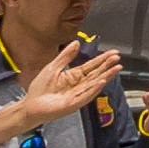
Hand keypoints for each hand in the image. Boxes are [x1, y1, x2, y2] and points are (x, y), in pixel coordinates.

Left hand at [0, 37, 119, 145]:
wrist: (30, 105)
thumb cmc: (40, 89)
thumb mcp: (53, 67)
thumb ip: (65, 56)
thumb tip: (76, 42)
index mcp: (73, 76)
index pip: (91, 66)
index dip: (102, 59)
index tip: (113, 53)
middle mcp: (78, 85)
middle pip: (96, 74)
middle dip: (107, 66)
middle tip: (118, 58)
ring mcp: (78, 95)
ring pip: (95, 84)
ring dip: (106, 76)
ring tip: (116, 68)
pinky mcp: (74, 103)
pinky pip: (86, 95)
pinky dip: (95, 88)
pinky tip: (102, 82)